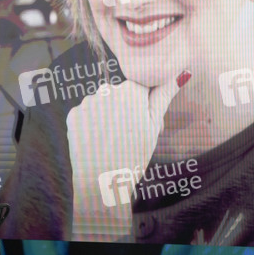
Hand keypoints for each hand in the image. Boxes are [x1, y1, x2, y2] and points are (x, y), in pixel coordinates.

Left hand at [66, 71, 189, 237]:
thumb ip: (164, 96)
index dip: (145, 103)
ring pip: (102, 104)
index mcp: (130, 90)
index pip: (141, 85)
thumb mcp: (154, 126)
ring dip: (108, 116)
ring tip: (113, 140)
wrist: (101, 181)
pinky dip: (92, 124)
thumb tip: (181, 72)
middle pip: (120, 94)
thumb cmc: (133, 155)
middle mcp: (106, 90)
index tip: (144, 121)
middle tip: (130, 135)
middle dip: (126, 109)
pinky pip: (87, 114)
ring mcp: (87, 102)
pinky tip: (98, 141)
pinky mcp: (73, 115)